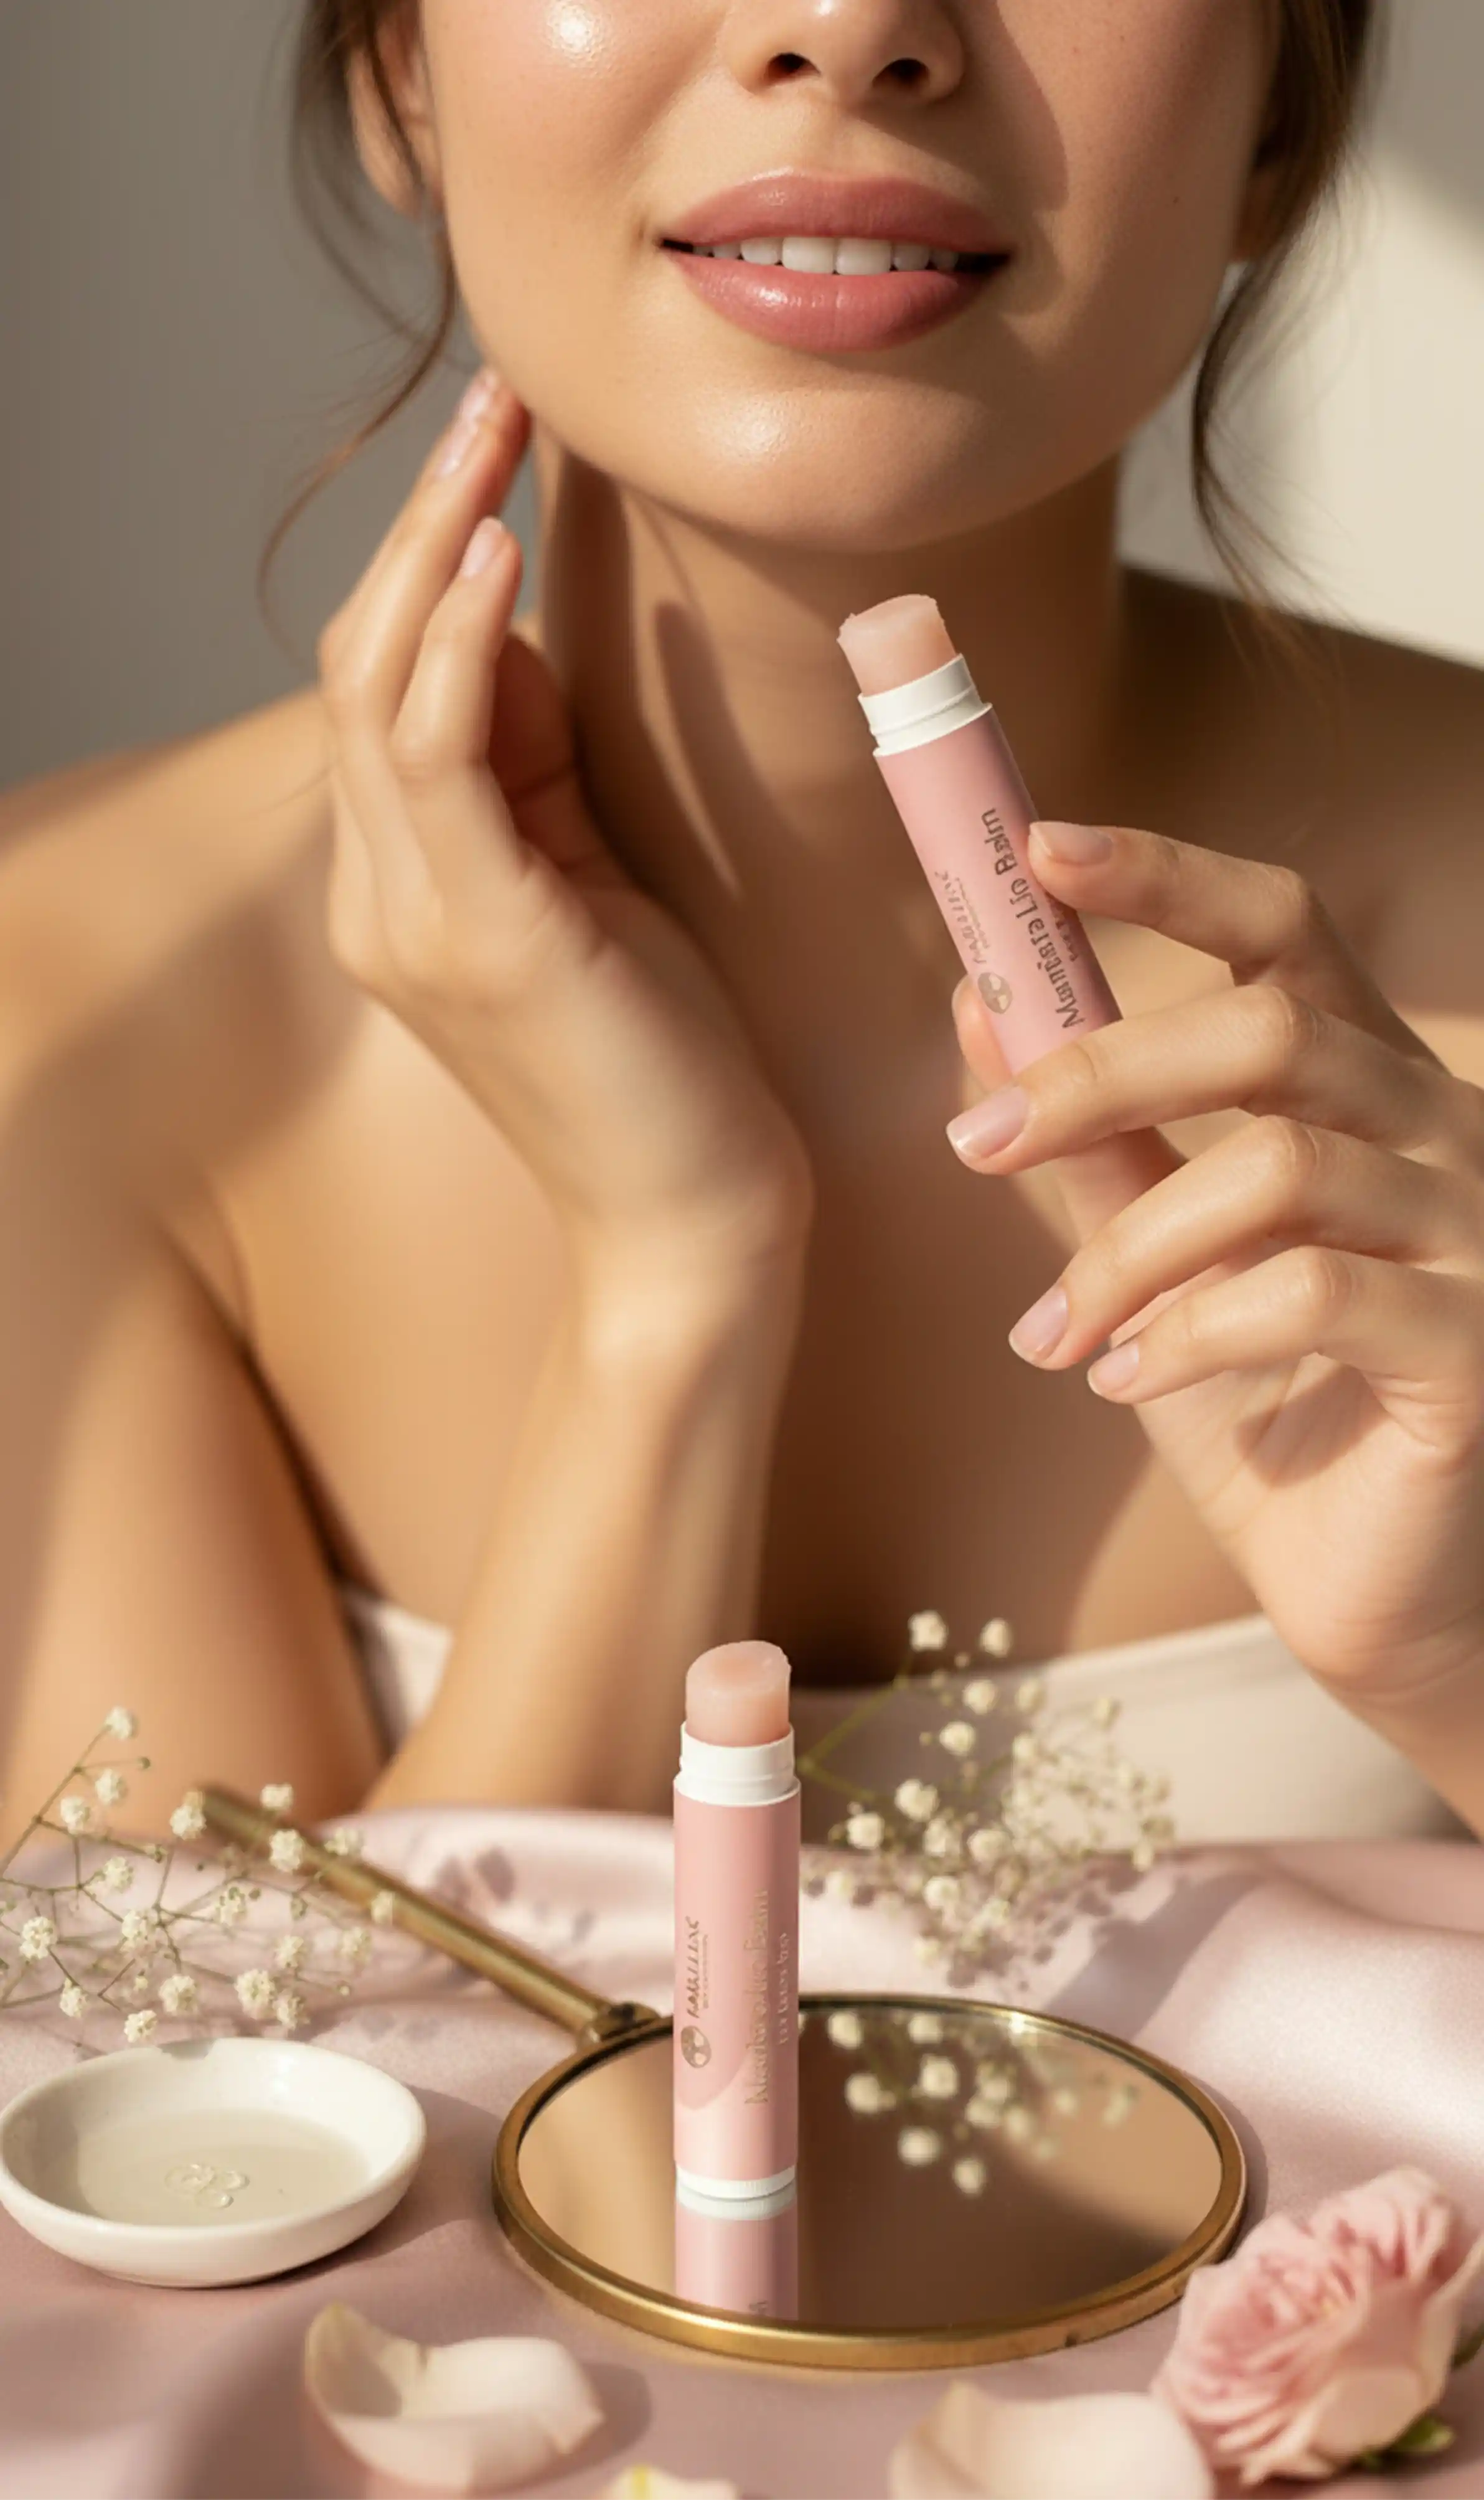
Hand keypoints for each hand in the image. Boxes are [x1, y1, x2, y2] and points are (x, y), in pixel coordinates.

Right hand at [317, 370, 810, 1277]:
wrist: (693, 1223)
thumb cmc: (671, 1069)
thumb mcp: (594, 893)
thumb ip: (542, 780)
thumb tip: (533, 642)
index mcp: (405, 891)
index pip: (391, 696)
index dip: (435, 564)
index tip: (500, 454)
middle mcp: (380, 900)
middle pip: (361, 667)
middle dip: (423, 521)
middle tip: (497, 401)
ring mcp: (413, 921)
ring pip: (380, 689)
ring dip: (435, 546)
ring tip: (498, 433)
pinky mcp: (481, 937)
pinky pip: (438, 755)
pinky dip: (462, 644)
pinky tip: (505, 556)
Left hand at [947, 817, 1483, 1709]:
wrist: (1377, 1598)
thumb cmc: (1273, 1415)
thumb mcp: (1155, 1267)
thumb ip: (1091, 1147)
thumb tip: (983, 1007)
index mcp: (1366, 1090)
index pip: (1287, 932)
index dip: (1170, 877)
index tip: (1038, 851)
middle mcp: (1439, 1136)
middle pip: (1271, 1031)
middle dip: (1099, 1073)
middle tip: (977, 1140)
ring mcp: (1474, 1238)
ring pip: (1281, 1167)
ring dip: (1127, 1247)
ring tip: (1053, 1334)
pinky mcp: (1474, 1349)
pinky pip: (1314, 1293)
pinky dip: (1190, 1332)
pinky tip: (1125, 1382)